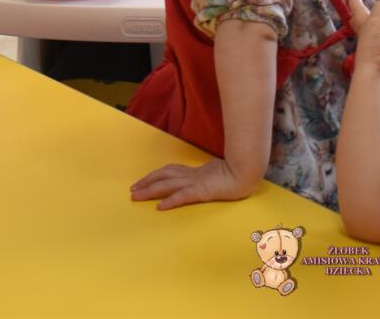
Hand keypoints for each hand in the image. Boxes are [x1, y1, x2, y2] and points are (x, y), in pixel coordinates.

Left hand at [130, 158, 257, 208]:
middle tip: (132, 190)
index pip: (169, 171)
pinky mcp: (202, 191)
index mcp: (194, 172)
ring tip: (136, 196)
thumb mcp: (216, 174)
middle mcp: (191, 175)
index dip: (154, 176)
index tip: (142, 181)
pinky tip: (160, 207)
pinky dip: (170, 201)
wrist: (247, 172)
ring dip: (150, 190)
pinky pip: (183, 196)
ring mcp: (195, 182)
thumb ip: (207, 177)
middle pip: (162, 177)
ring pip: (167, 185)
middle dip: (146, 183)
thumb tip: (202, 180)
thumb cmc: (236, 173)